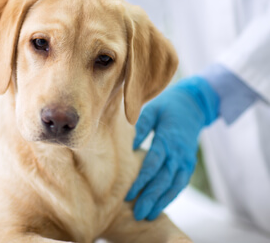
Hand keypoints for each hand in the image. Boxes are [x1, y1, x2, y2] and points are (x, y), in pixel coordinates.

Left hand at [125, 76, 218, 220]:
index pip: (153, 163)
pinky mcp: (189, 164)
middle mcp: (179, 153)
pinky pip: (180, 184)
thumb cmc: (166, 107)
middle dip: (151, 198)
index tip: (128, 194)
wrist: (193, 105)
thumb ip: (141, 127)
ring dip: (161, 202)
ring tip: (147, 215)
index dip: (141, 180)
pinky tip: (159, 206)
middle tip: (137, 213)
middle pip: (164, 180)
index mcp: (168, 139)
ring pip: (174, 186)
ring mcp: (186, 160)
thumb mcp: (152, 111)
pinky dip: (170, 196)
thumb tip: (128, 146)